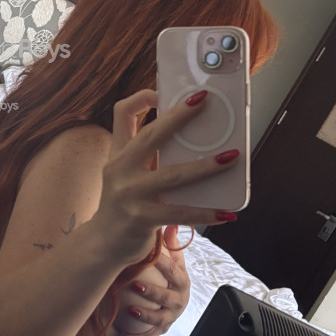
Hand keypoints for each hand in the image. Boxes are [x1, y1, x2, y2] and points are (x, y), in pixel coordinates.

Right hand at [90, 89, 237, 282]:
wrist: (103, 243)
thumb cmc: (124, 204)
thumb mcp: (128, 173)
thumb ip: (149, 155)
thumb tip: (192, 140)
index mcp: (118, 152)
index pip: (122, 113)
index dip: (142, 97)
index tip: (164, 92)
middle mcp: (120, 168)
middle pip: (150, 135)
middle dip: (179, 116)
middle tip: (204, 102)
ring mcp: (129, 193)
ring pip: (173, 175)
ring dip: (205, 166)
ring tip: (231, 157)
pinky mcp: (141, 218)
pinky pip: (179, 212)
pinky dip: (205, 212)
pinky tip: (226, 213)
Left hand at [116, 236, 190, 335]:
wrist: (174, 301)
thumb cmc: (171, 276)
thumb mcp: (175, 260)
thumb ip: (171, 242)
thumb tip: (171, 222)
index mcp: (182, 281)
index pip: (174, 272)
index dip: (164, 264)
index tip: (151, 257)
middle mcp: (179, 301)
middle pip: (166, 298)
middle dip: (152, 292)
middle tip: (135, 285)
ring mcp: (170, 317)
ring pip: (159, 319)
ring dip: (145, 316)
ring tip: (131, 310)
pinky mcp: (161, 330)